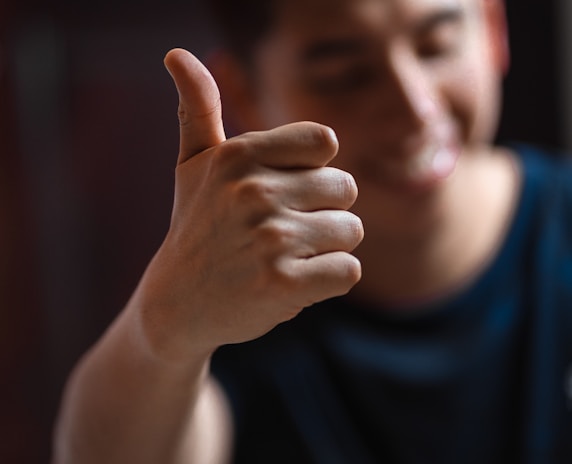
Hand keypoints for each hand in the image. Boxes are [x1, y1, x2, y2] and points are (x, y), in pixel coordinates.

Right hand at [135, 49, 362, 360]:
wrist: (178, 303)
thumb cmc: (197, 227)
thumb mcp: (192, 165)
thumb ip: (198, 108)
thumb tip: (176, 52)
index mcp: (239, 155)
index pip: (326, 143)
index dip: (314, 171)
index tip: (283, 191)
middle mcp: (254, 190)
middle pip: (345, 188)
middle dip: (323, 213)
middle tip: (281, 233)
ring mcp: (269, 239)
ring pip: (351, 231)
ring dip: (326, 249)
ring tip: (283, 259)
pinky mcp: (283, 285)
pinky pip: (348, 271)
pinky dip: (330, 280)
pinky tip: (294, 283)